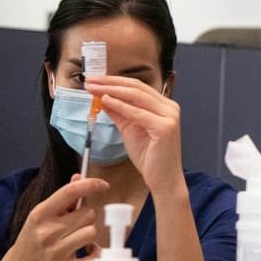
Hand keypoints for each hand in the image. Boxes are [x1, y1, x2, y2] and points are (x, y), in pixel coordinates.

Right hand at [11, 175, 106, 260]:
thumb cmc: (35, 234)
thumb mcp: (42, 213)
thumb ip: (63, 196)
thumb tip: (80, 177)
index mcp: (40, 214)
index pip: (70, 192)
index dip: (91, 185)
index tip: (103, 185)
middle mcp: (47, 233)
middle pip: (88, 214)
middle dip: (86, 216)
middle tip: (76, 223)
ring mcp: (56, 252)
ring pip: (92, 232)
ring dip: (89, 233)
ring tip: (77, 237)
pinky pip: (95, 257)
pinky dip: (97, 253)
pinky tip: (89, 251)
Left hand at [86, 75, 183, 193]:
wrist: (163, 180)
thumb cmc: (150, 158)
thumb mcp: (130, 130)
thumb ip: (120, 113)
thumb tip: (103, 98)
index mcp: (164, 106)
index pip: (137, 86)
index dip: (114, 81)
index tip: (95, 80)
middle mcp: (170, 107)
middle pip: (136, 87)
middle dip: (110, 82)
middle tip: (91, 81)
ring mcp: (169, 116)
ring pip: (137, 96)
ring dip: (112, 90)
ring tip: (94, 88)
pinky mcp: (165, 127)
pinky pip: (138, 113)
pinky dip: (120, 105)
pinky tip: (106, 101)